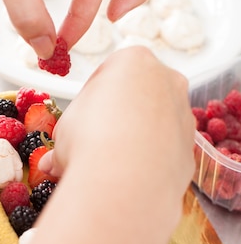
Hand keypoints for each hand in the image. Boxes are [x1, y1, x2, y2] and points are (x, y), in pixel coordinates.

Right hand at [40, 46, 194, 230]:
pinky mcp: (190, 147)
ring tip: (110, 163)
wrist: (124, 182)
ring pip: (156, 121)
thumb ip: (66, 136)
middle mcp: (166, 80)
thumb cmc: (91, 142)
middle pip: (139, 93)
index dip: (91, 96)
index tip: (82, 117)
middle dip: (119, 114)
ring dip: (136, 138)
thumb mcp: (64, 130)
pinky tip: (130, 175)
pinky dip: (151, 160)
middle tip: (95, 139)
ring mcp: (183, 113)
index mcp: (134, 60)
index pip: (109, 71)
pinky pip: (167, 150)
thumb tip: (53, 161)